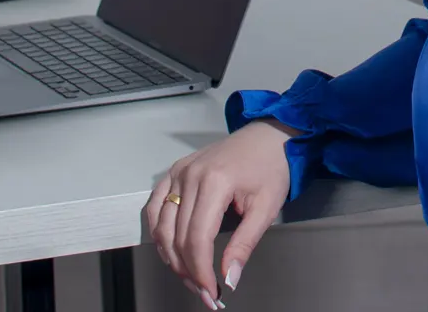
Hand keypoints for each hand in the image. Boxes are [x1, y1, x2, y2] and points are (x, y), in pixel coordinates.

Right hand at [143, 120, 294, 307]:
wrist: (269, 136)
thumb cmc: (272, 165)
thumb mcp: (266, 208)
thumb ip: (244, 245)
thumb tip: (229, 277)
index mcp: (215, 181)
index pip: (196, 239)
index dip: (200, 271)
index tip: (210, 291)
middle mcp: (190, 175)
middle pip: (176, 236)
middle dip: (188, 270)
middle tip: (204, 291)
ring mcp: (179, 171)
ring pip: (161, 226)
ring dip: (171, 257)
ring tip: (189, 275)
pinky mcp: (175, 171)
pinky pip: (155, 207)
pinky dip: (158, 233)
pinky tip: (169, 249)